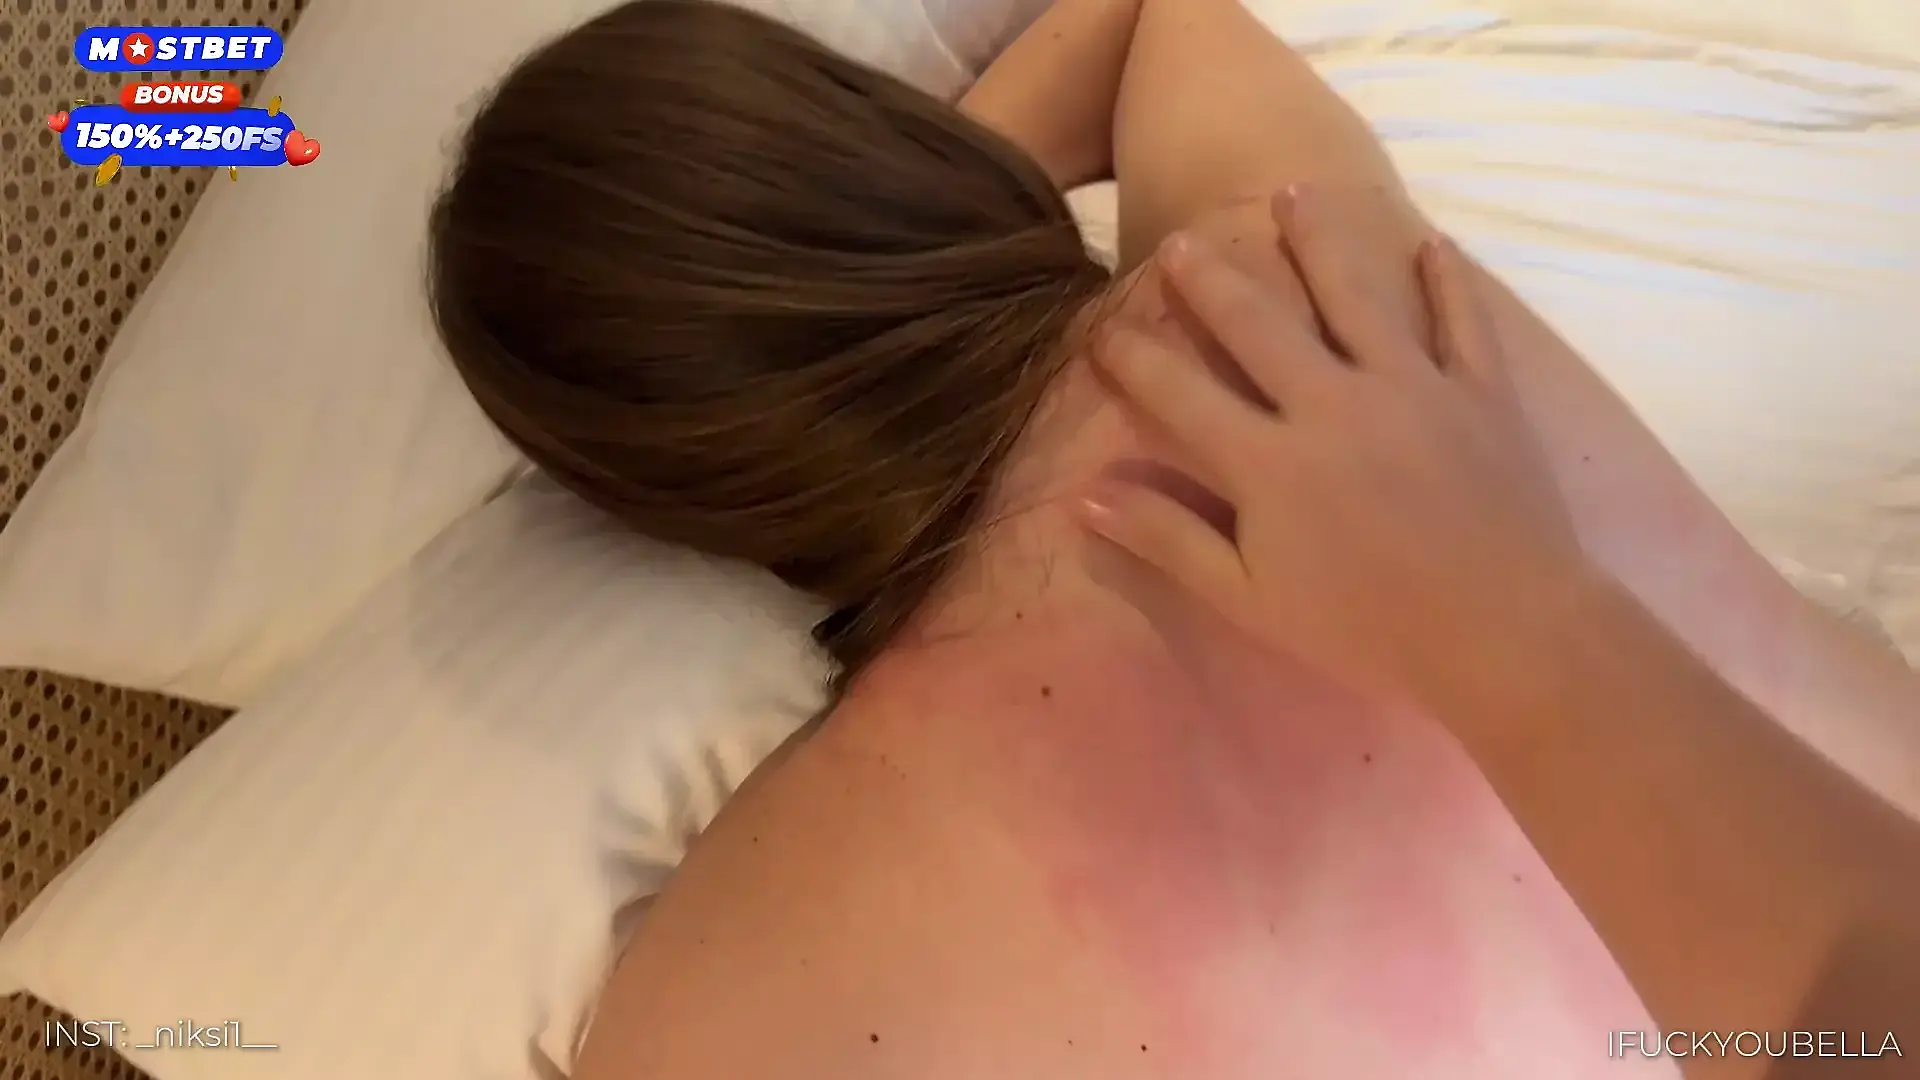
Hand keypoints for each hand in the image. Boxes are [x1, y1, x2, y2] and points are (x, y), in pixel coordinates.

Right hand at [1082, 186, 1591, 703]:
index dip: (1134, 359)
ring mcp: (1411, 386)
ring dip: (1320, 239)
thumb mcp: (1250, 598)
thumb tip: (1086, 495)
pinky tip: (1431, 242)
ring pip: (1354, 293)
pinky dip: (1445, 279)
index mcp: (1267, 460)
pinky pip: (1460, 318)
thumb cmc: (1368, 630)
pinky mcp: (1480, 390)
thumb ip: (1170, 539)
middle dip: (1211, 280)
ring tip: (1294, 191)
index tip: (1101, 330)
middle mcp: (1332, 401)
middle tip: (1181, 242)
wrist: (1506, 633)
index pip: (1180, 394)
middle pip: (1257, 323)